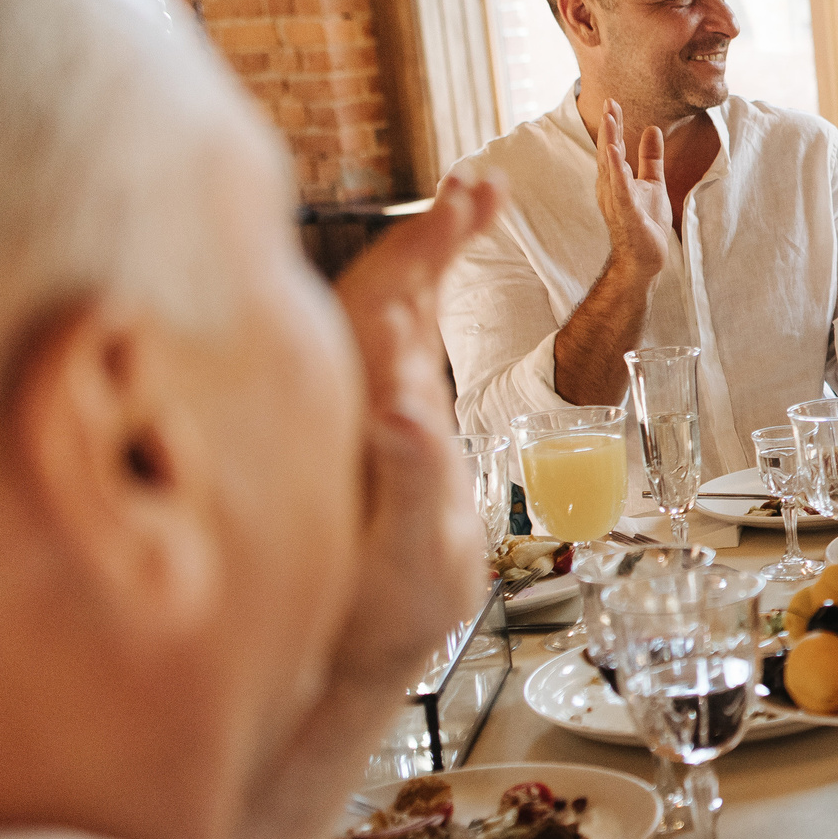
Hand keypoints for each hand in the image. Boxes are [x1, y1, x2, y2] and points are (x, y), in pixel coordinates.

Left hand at [329, 173, 502, 689]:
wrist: (351, 653)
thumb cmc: (381, 616)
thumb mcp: (411, 563)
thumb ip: (414, 485)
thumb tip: (405, 409)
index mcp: (362, 417)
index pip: (388, 302)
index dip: (427, 245)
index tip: (471, 199)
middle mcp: (355, 402)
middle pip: (383, 286)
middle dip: (433, 230)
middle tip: (485, 185)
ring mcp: (365, 410)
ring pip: (384, 303)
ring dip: (429, 250)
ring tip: (475, 204)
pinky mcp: (379, 426)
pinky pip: (393, 335)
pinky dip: (424, 289)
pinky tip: (446, 276)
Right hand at [596, 99, 668, 278]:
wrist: (646, 258)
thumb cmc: (646, 221)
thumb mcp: (653, 183)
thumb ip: (650, 157)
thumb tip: (652, 128)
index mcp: (616, 178)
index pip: (614, 146)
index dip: (614, 125)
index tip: (612, 102)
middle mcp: (611, 187)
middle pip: (608, 152)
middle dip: (609, 128)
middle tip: (608, 102)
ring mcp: (616, 201)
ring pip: (611, 168)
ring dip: (609, 143)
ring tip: (609, 120)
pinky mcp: (626, 215)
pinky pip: (621, 191)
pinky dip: (618, 173)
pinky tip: (615, 156)